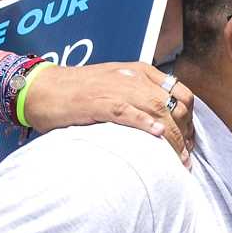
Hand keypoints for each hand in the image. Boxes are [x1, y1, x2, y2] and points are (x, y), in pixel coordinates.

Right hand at [20, 62, 196, 165]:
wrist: (40, 88)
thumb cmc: (77, 92)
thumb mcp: (115, 85)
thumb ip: (139, 97)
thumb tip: (162, 123)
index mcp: (140, 72)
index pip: (180, 92)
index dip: (190, 119)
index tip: (190, 141)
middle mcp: (132, 77)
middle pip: (174, 104)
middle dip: (186, 133)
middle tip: (186, 157)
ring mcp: (115, 88)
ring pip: (157, 109)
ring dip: (173, 137)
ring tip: (178, 160)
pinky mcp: (97, 102)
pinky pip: (127, 111)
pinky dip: (144, 123)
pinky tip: (156, 136)